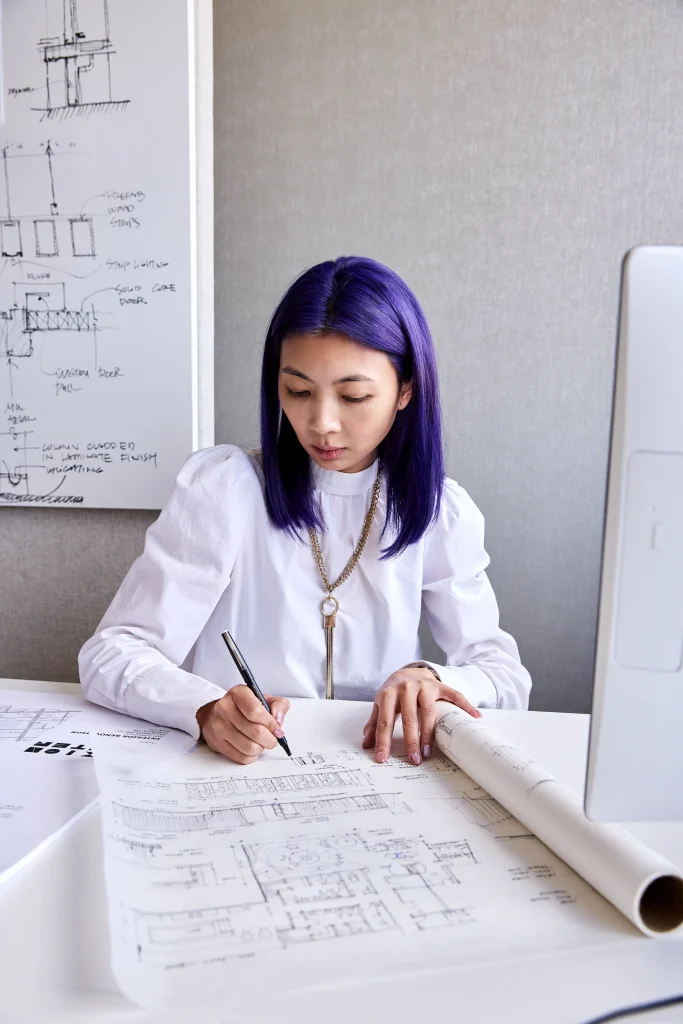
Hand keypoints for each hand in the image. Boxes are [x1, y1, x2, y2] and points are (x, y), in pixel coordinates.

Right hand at [196, 685, 289, 763]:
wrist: (218, 715)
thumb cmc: (245, 707)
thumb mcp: (264, 699)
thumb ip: (278, 705)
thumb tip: (278, 720)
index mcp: (238, 694)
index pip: (256, 712)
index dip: (270, 723)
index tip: (276, 728)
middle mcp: (225, 708)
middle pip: (255, 732)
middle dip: (270, 739)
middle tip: (273, 738)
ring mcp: (219, 727)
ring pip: (249, 747)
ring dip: (261, 748)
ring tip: (261, 742)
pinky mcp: (218, 743)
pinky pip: (242, 757)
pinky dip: (252, 756)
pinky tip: (252, 748)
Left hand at [361, 666, 480, 764]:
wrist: (410, 669)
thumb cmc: (394, 692)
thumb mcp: (381, 704)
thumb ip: (374, 723)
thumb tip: (366, 744)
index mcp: (389, 693)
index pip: (385, 720)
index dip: (383, 740)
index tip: (382, 758)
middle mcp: (407, 688)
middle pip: (409, 717)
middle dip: (411, 740)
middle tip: (414, 760)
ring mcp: (425, 686)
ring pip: (429, 711)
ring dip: (429, 733)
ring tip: (428, 752)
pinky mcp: (440, 686)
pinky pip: (454, 695)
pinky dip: (465, 705)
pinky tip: (475, 716)